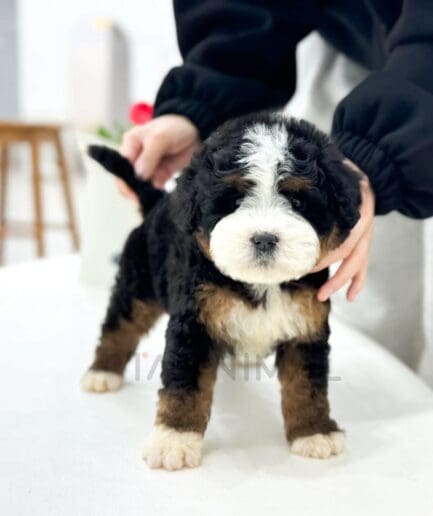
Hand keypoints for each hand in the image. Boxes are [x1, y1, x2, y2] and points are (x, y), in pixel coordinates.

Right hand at [119, 114, 199, 195]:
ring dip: (146, 193)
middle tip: (142, 201)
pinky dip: (157, 193)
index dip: (124, 181)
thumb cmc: (174, 127)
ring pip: (141, 185)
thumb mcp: (160, 138)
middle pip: (128, 178)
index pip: (120, 166)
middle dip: (134, 190)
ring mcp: (149, 168)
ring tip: (153, 199)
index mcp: (130, 144)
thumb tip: (139, 176)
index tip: (133, 194)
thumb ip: (149, 156)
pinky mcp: (160, 175)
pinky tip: (160, 197)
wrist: (195, 130)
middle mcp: (136, 157)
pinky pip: (155, 187)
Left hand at [312, 160, 374, 301]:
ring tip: (323, 295)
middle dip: (333, 277)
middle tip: (316, 291)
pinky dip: (357, 281)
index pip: (342, 243)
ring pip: (357, 265)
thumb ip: (316, 190)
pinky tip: (350, 296)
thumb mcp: (334, 180)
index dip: (324, 257)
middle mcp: (364, 229)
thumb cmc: (345, 178)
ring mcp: (366, 238)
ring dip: (341, 282)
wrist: (371, 177)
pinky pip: (363, 265)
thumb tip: (287, 190)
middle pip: (349, 259)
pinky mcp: (365, 243)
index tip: (304, 263)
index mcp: (356, 215)